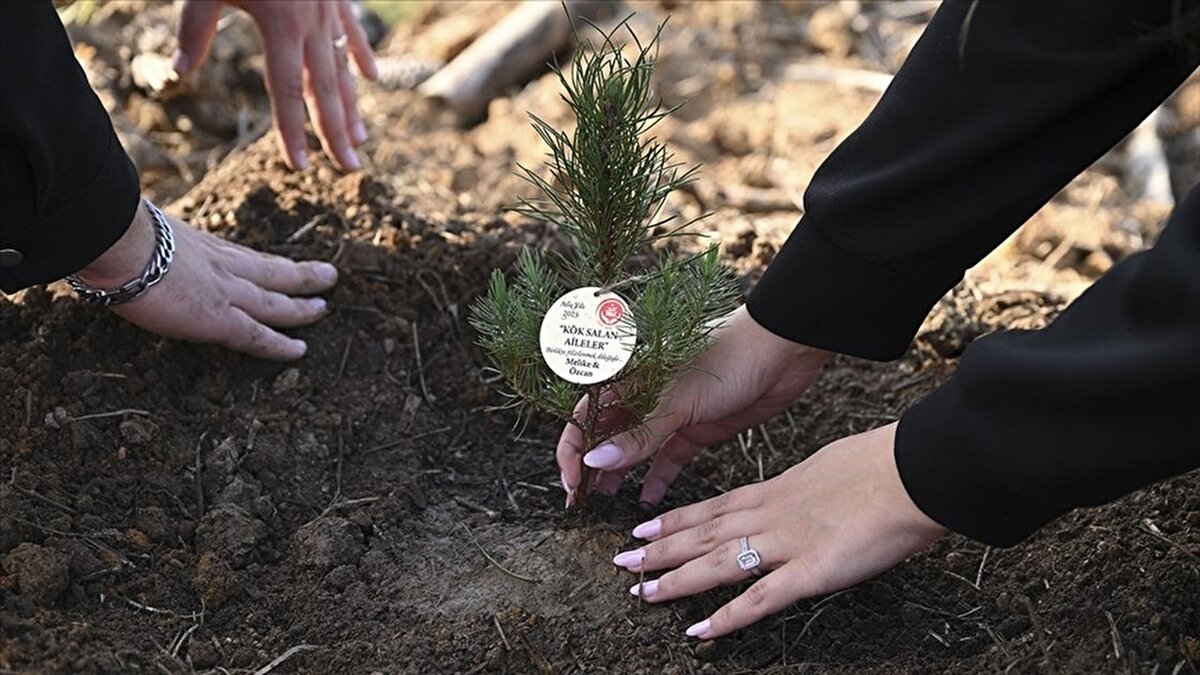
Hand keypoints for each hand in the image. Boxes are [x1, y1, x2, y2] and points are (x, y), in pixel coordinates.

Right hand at [75, 203, 336, 360]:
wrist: (117, 242)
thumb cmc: (114, 233)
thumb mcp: (138, 229)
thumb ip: (142, 240)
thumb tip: (118, 244)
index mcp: (200, 243)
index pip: (240, 255)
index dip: (263, 262)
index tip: (280, 264)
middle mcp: (222, 265)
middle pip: (272, 271)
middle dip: (300, 275)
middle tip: (328, 276)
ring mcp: (226, 292)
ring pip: (276, 301)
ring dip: (303, 306)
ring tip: (324, 308)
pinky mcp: (220, 319)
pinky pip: (259, 336)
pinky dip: (280, 344)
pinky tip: (300, 350)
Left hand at [173, 0, 378, 171]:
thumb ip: (195, 28)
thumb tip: (180, 74)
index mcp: (282, 26)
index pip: (289, 92)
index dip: (295, 132)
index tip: (303, 167)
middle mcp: (312, 23)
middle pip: (327, 90)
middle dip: (337, 133)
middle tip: (350, 170)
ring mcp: (328, 9)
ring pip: (344, 67)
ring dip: (353, 106)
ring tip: (361, 141)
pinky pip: (351, 31)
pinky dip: (360, 56)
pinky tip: (370, 79)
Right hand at [557, 305, 830, 505]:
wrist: (783, 349)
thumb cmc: (727, 357)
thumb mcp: (679, 400)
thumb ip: (639, 434)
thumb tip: (596, 461)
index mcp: (631, 378)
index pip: (586, 416)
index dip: (573, 449)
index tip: (572, 482)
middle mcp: (646, 396)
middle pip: (606, 435)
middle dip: (591, 467)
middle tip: (581, 502)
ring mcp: (672, 414)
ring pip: (635, 449)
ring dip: (619, 474)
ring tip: (606, 503)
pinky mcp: (698, 428)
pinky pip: (670, 457)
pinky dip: (658, 478)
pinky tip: (647, 500)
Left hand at [611, 423, 946, 638]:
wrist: (912, 472)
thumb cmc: (884, 465)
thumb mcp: (834, 466)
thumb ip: (812, 486)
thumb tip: (810, 492)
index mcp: (779, 488)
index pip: (714, 506)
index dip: (676, 518)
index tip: (645, 525)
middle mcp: (772, 513)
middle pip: (703, 533)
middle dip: (660, 548)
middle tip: (622, 559)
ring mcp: (787, 542)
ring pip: (717, 562)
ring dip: (676, 580)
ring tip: (642, 592)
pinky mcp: (810, 571)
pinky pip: (760, 599)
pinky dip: (727, 617)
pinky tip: (700, 631)